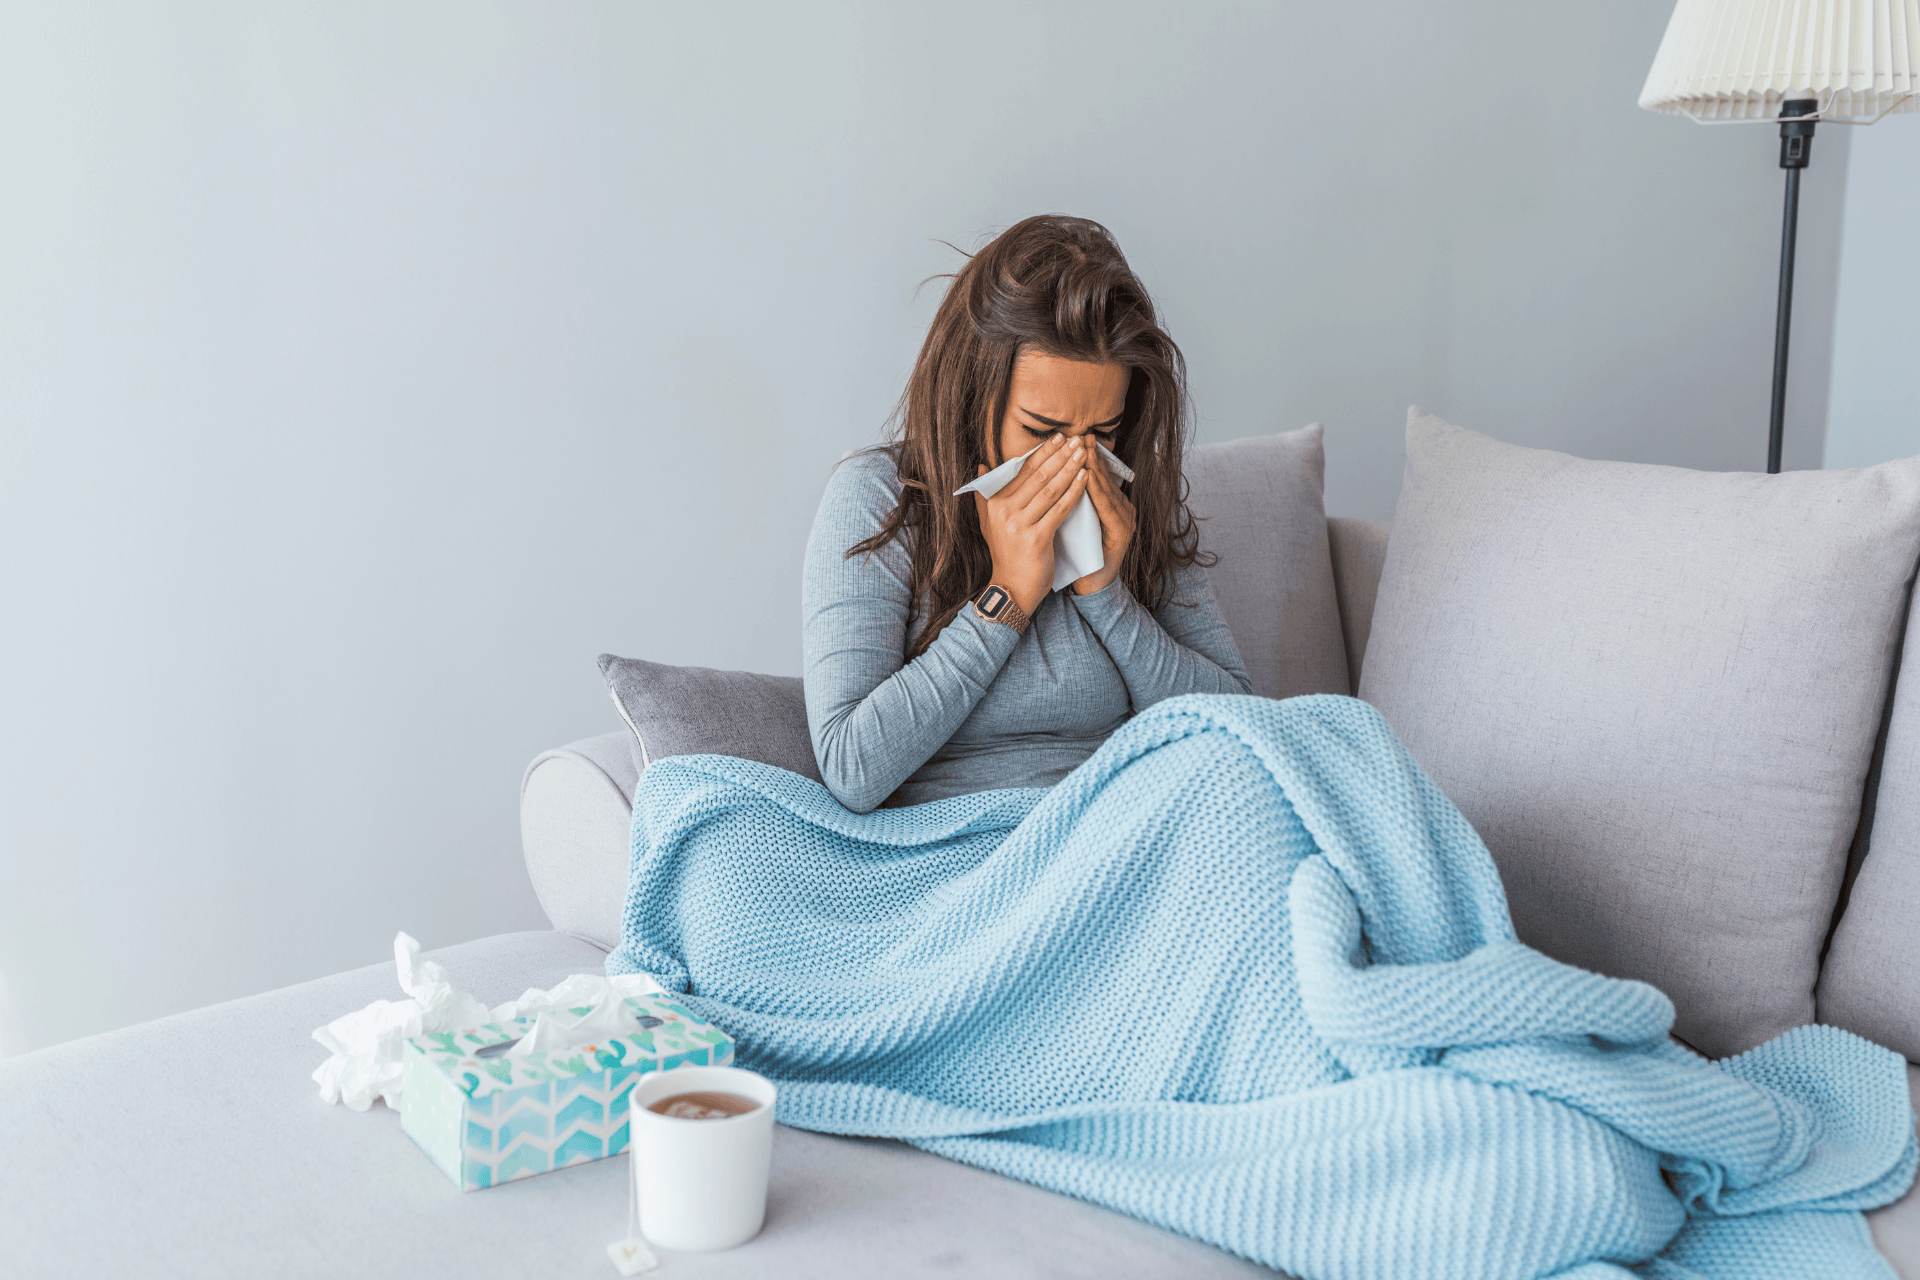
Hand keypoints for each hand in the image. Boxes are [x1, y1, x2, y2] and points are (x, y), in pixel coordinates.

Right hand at [972, 433, 1087, 615]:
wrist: (1012, 588)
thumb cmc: (1007, 555)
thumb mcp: (990, 523)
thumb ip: (985, 495)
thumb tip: (981, 466)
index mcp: (996, 503)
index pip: (1022, 470)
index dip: (1043, 452)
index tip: (1059, 437)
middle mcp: (1005, 511)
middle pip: (1038, 476)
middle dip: (1060, 455)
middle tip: (1077, 438)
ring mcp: (1020, 524)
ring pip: (1050, 489)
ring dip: (1069, 468)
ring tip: (1084, 454)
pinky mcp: (1036, 538)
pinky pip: (1060, 509)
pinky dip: (1074, 492)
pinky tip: (1085, 478)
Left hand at [1071, 446, 1134, 596]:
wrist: (1087, 586)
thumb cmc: (1075, 553)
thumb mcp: (1069, 520)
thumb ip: (1064, 499)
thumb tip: (1045, 475)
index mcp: (1108, 505)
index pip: (1096, 476)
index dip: (1084, 456)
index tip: (1071, 438)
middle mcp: (1121, 509)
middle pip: (1105, 479)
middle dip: (1091, 456)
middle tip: (1081, 436)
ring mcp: (1125, 521)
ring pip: (1108, 490)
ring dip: (1096, 469)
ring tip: (1084, 451)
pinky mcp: (1122, 534)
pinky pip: (1109, 509)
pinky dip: (1099, 492)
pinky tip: (1090, 479)